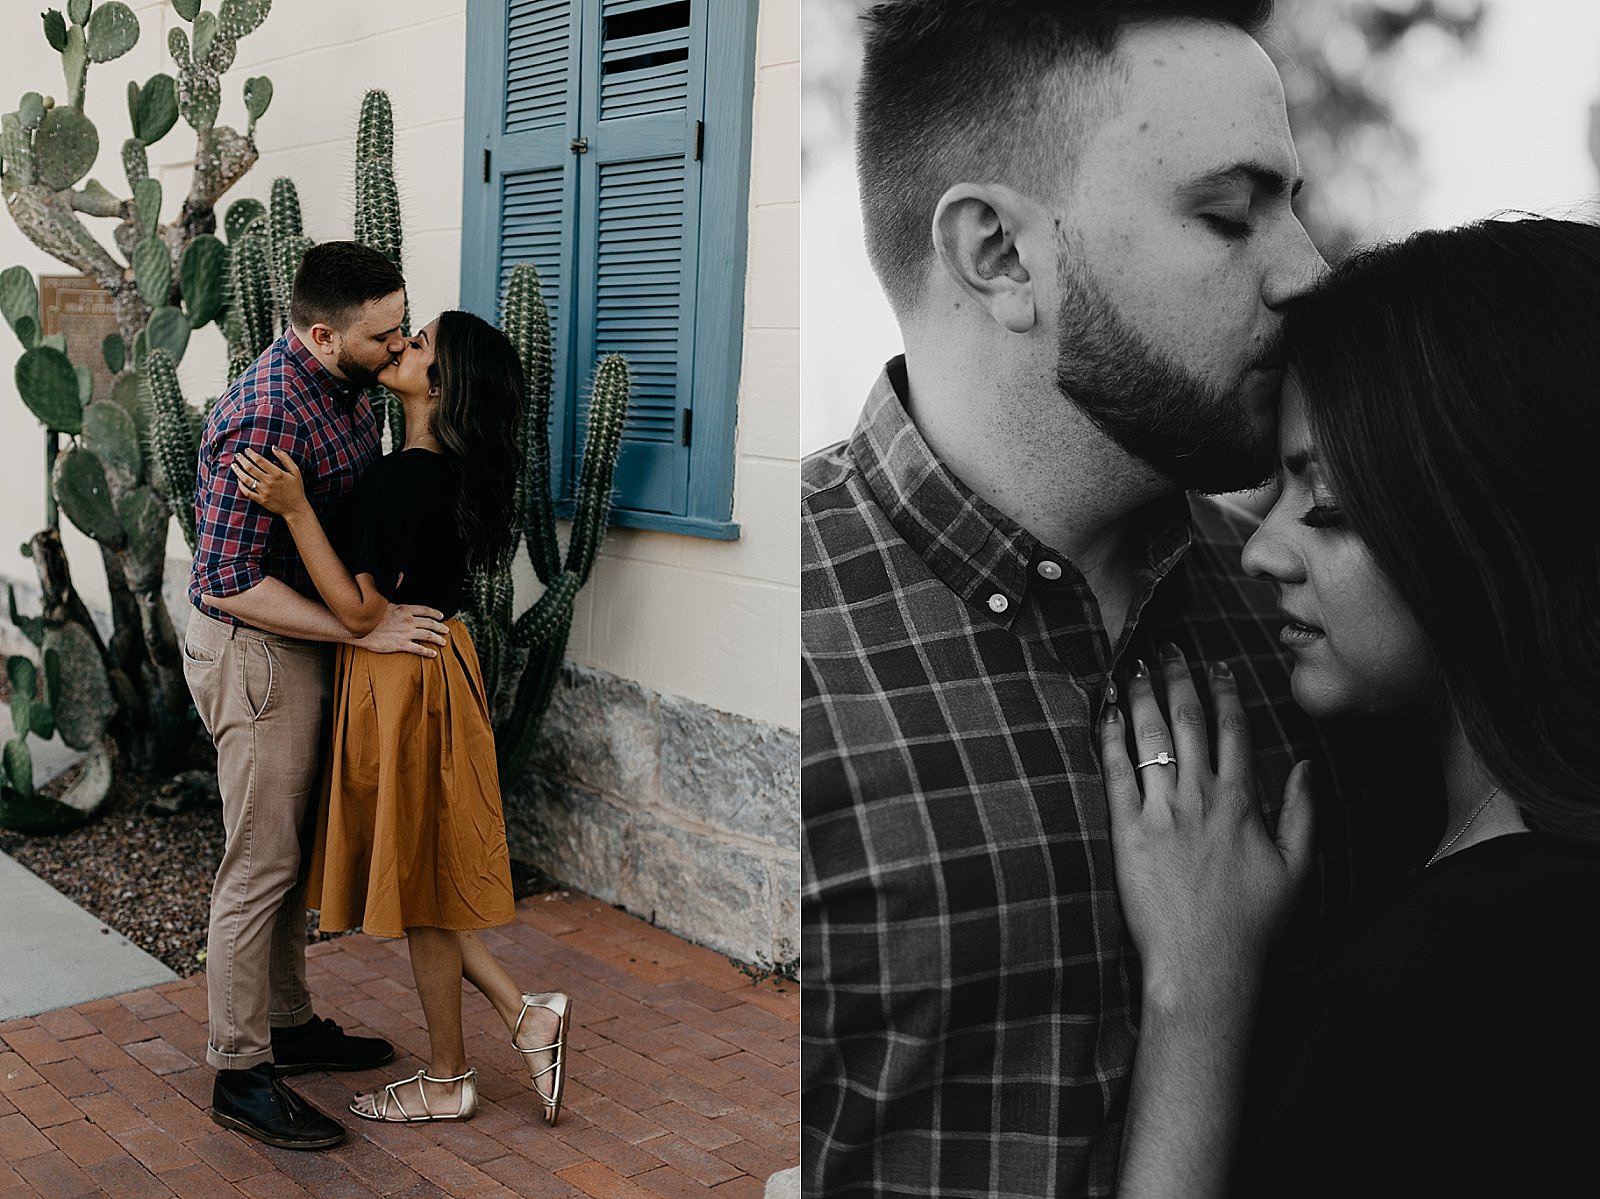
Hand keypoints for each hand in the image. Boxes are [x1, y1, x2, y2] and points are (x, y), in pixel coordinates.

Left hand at [231, 446, 309, 516]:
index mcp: (277, 473)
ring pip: (246, 479)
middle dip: (242, 460)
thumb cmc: (296, 489)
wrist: (296, 509)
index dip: (251, 454)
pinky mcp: (260, 500)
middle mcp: (269, 482)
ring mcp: (264, 491)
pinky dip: (241, 485)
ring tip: (234, 465)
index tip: (246, 450)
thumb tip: (274, 447)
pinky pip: (247, 492)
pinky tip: (238, 479)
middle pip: (250, 468)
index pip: (259, 460)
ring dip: (238, 471)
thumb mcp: (295, 471)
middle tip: (237, 455)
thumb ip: (285, 458)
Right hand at [354, 603, 448, 656]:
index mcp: (405, 609)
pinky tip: (433, 654)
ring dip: (438, 639)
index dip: (435, 613)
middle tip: (446, 630)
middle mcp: (408, 620)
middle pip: (430, 623)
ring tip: (443, 643)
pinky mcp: (400, 644)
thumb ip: (396, 594)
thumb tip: (401, 576)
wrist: (359, 627)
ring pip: (428, 636)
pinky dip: (427, 652)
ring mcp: (405, 633)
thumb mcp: (384, 602)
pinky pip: (418, 648)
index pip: (426, 610)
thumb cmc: (370, 615)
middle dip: (440, 627)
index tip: (441, 616)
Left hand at [1100, 645, 1312, 1006]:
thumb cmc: (1252, 924)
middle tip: (1168, 647)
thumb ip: (1302, 812)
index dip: (1226, 693)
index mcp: (1242, 803)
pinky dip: (1109, 739)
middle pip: (1189, 722)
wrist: (1204, 965)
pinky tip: (1104, 714)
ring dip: (1141, 697)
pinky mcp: (1127, 832)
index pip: (1234, 731)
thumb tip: (1304, 766)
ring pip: (1152, 739)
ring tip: (1133, 667)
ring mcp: (1162, 813)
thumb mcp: (1297, 868)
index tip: (1219, 666)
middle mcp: (1201, 799)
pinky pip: (1116, 774)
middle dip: (1179, 679)